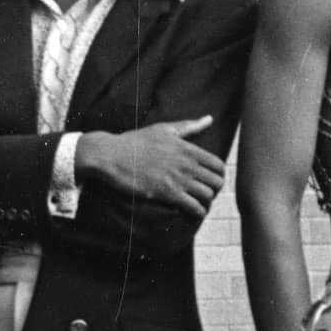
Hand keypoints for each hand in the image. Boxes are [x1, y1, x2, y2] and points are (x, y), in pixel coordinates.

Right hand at [80, 117, 226, 216]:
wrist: (110, 155)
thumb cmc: (135, 141)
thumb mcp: (163, 129)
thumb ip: (189, 126)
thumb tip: (209, 118)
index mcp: (187, 148)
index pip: (218, 165)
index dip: (219, 175)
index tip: (211, 179)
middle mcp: (186, 163)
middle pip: (217, 182)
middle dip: (215, 189)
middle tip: (206, 192)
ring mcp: (177, 179)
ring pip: (208, 195)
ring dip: (206, 201)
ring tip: (199, 202)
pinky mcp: (166, 193)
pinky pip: (194, 207)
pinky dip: (197, 211)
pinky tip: (192, 211)